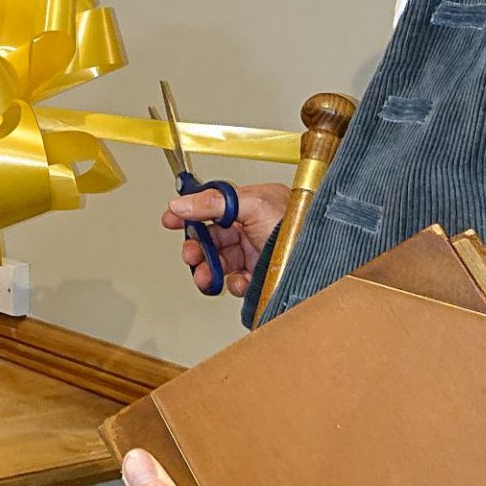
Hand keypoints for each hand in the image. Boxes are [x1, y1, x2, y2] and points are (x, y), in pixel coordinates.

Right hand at [160, 182, 288, 297]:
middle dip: (196, 247)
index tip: (170, 219)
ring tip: (206, 276)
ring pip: (219, 262)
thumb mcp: (254, 204)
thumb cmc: (298, 227)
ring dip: (207, 270)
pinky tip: (240, 281)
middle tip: (191, 255)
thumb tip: (181, 203)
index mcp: (252, 205)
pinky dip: (232, 284)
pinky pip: (235, 281)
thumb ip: (215, 202)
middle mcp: (253, 227)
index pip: (212, 206)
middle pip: (211, 237)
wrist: (316, 260)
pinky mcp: (260, 276)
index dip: (189, 213)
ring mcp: (255, 253)